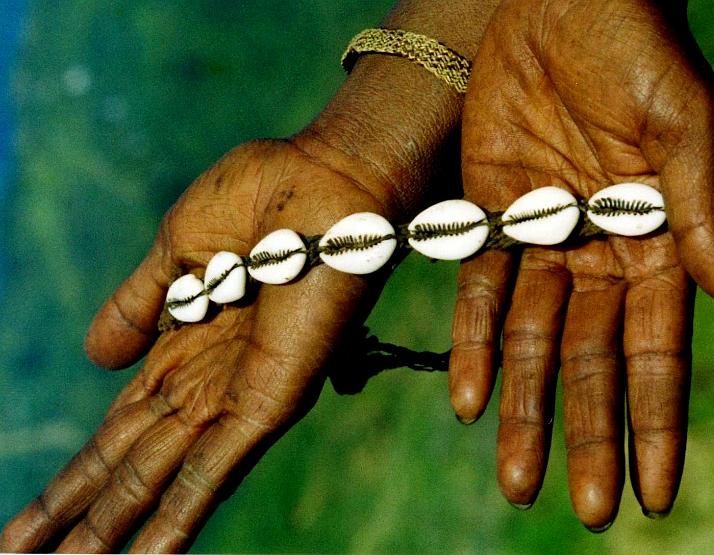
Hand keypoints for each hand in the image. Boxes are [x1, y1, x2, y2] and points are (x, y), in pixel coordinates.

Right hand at [0, 137, 401, 552]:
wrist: (324, 179)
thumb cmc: (264, 198)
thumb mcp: (178, 247)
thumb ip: (139, 307)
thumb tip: (94, 358)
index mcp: (183, 349)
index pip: (118, 430)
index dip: (73, 478)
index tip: (26, 525)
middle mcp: (205, 384)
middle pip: (128, 467)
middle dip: (79, 521)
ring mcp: (235, 396)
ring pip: (159, 482)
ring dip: (110, 534)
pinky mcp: (270, 400)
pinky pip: (214, 470)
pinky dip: (176, 520)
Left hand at [449, 0, 713, 529]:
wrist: (561, 4)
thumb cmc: (639, 52)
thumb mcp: (686, 128)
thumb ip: (703, 216)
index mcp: (658, 245)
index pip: (659, 353)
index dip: (657, 423)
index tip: (656, 492)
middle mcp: (599, 255)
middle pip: (591, 363)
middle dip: (586, 434)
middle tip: (582, 506)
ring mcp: (542, 241)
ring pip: (531, 342)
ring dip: (523, 409)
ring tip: (515, 477)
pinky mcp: (489, 217)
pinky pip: (479, 293)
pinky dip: (474, 344)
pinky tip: (469, 399)